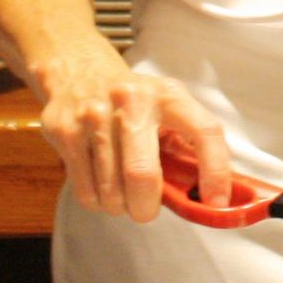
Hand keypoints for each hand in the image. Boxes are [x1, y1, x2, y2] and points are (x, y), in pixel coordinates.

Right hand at [34, 40, 231, 222]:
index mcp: (169, 95)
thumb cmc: (134, 101)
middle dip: (146, 208)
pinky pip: (86, 192)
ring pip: (111, 191)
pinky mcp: (66, 131)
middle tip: (146, 211)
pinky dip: (97, 202)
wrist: (78, 71)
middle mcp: (134, 100)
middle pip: (142, 175)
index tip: (216, 201)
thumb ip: (187, 146)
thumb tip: (208, 197)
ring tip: (121, 193)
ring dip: (120, 206)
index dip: (215, 171)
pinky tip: (101, 185)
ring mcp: (96, 115)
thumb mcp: (167, 107)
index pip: (204, 131)